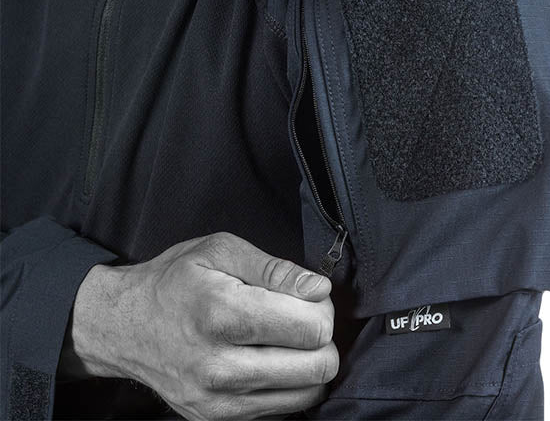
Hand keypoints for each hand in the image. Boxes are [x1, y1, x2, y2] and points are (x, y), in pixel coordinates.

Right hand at [64, 232, 337, 419]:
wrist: (123, 325)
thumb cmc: (174, 280)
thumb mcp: (221, 251)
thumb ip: (275, 269)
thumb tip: (319, 289)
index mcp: (222, 314)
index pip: (311, 329)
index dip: (321, 308)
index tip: (306, 296)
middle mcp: (221, 367)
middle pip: (318, 367)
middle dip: (321, 337)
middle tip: (300, 316)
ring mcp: (218, 401)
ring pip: (307, 393)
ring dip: (309, 363)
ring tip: (285, 337)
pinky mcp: (216, 419)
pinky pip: (282, 409)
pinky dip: (288, 383)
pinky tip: (269, 357)